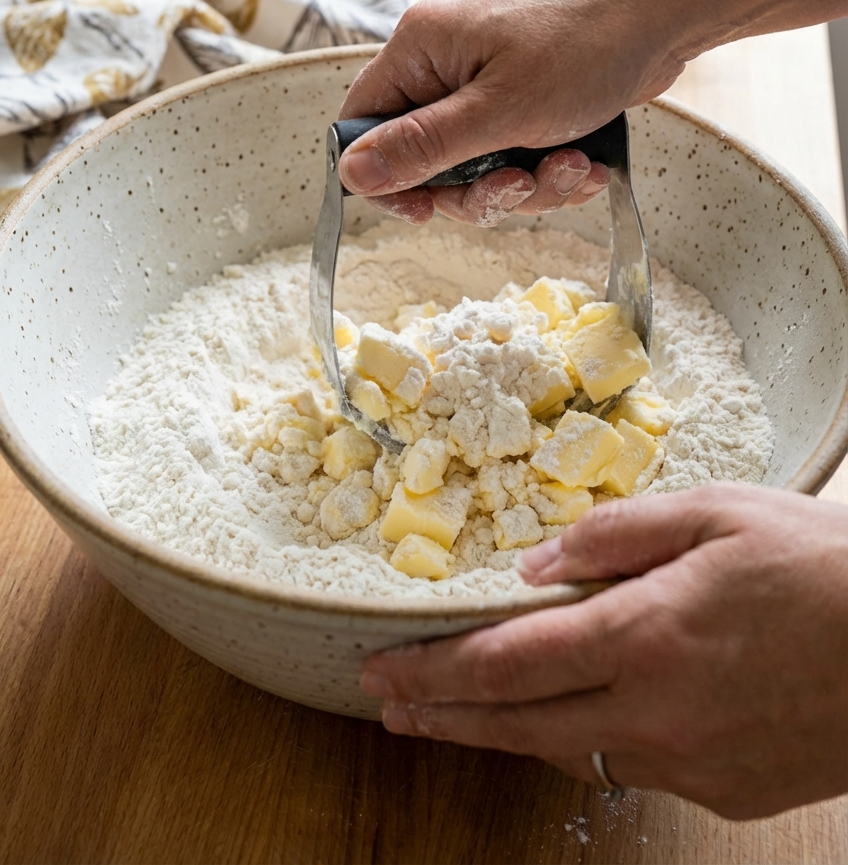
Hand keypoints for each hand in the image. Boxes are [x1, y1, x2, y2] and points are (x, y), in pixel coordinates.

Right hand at [338, 0, 682, 224]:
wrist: (668, 4)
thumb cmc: (586, 39)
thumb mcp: (499, 109)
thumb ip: (422, 147)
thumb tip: (351, 173)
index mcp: (422, 49)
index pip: (363, 123)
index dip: (385, 177)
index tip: (425, 210)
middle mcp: (448, 62)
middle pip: (428, 158)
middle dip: (481, 188)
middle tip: (521, 186)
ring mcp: (491, 79)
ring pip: (481, 166)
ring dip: (529, 184)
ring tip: (573, 167)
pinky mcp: (531, 95)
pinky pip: (520, 154)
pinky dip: (553, 169)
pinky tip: (589, 164)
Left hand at [360, 485, 847, 817]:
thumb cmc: (820, 566)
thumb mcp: (717, 513)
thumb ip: (616, 534)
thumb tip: (537, 565)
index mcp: (646, 635)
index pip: (505, 663)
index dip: (433, 670)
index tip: (382, 668)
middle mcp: (656, 712)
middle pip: (516, 724)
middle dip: (440, 715)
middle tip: (387, 707)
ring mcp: (690, 762)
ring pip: (568, 751)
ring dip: (500, 734)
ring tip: (449, 718)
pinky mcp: (724, 791)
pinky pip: (631, 767)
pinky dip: (583, 741)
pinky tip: (565, 724)